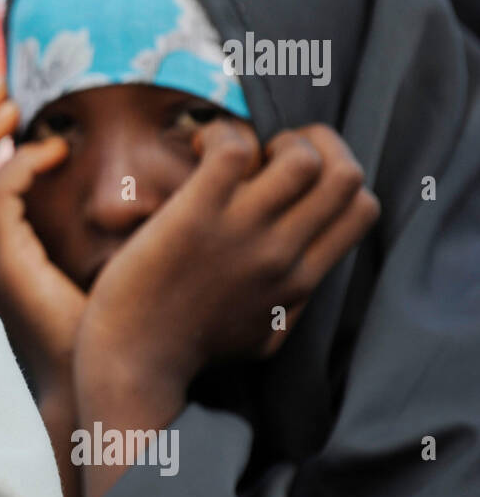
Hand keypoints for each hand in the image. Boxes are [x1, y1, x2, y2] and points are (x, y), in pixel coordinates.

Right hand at [0, 79, 83, 385]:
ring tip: (20, 105)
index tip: (8, 96)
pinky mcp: (5, 267)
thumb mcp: (75, 250)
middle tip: (9, 86)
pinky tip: (56, 151)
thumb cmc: (96, 319)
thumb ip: (66, 208)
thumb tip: (92, 151)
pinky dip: (21, 162)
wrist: (97, 378)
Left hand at [78, 122, 380, 391]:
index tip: (295, 176)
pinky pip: (234, 148)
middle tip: (270, 150)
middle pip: (346, 175)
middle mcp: (282, 254)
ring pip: (302, 158)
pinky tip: (198, 146)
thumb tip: (305, 274)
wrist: (134, 363)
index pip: (362, 209)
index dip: (336, 175)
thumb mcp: (262, 336)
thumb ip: (291, 303)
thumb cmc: (188, 350)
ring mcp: (241, 233)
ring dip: (273, 138)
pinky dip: (222, 133)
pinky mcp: (196, 215)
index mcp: (300, 280)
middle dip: (316, 143)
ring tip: (236, 150)